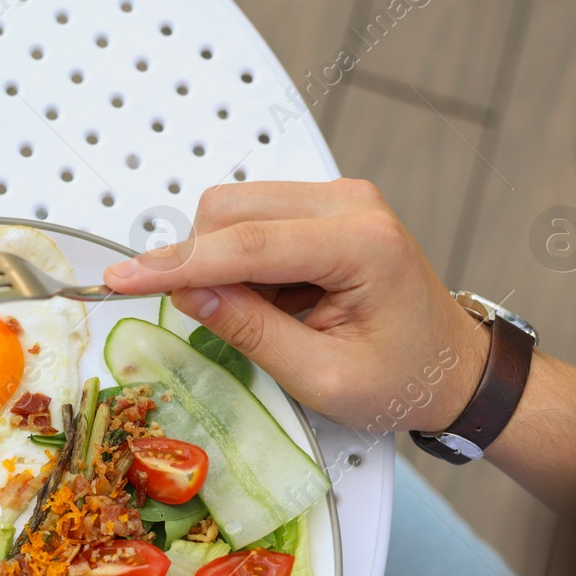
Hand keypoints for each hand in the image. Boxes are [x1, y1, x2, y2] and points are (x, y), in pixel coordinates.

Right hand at [105, 180, 575, 524]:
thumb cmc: (402, 378)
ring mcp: (339, 197)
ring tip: (262, 314)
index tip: (122, 279)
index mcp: (361, 245)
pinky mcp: (326, 204)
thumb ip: (252, 331)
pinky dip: (241, 257)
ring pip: (235, 208)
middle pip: (230, 211)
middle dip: (200, 263)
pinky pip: (254, 216)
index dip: (176, 264)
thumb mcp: (322, 377)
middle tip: (219, 322)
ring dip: (221, 260)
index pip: (246, 245)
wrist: (454, 368)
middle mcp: (351, 204)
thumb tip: (189, 294)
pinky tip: (273, 297)